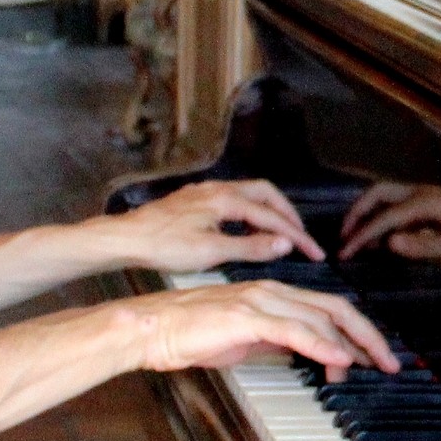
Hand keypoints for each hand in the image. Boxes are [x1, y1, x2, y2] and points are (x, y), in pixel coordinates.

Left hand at [113, 179, 322, 275]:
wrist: (124, 239)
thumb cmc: (164, 246)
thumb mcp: (212, 252)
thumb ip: (252, 247)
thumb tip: (285, 244)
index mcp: (227, 199)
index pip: (272, 216)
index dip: (297, 235)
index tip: (315, 252)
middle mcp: (218, 188)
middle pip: (266, 193)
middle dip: (287, 214)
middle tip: (300, 236)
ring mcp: (204, 192)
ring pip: (248, 194)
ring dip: (267, 213)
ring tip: (276, 236)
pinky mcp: (193, 200)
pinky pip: (232, 199)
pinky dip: (247, 214)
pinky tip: (243, 232)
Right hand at [126, 280, 395, 381]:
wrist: (152, 328)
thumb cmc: (192, 333)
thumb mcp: (247, 340)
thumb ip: (278, 342)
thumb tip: (308, 353)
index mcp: (274, 294)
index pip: (329, 309)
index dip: (358, 331)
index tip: (376, 356)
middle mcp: (273, 291)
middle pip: (336, 308)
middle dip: (368, 335)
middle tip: (390, 362)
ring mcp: (260, 301)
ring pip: (320, 318)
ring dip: (350, 345)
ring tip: (370, 367)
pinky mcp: (246, 317)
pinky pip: (293, 330)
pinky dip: (320, 344)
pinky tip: (338, 360)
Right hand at [339, 182, 440, 272]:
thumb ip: (422, 246)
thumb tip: (388, 243)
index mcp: (429, 202)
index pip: (385, 217)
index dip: (362, 235)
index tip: (344, 254)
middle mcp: (427, 193)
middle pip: (380, 193)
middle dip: (358, 213)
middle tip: (343, 238)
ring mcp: (432, 198)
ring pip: (390, 198)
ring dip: (370, 215)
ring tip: (357, 241)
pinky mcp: (437, 208)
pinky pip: (401, 207)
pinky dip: (385, 220)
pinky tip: (383, 241)